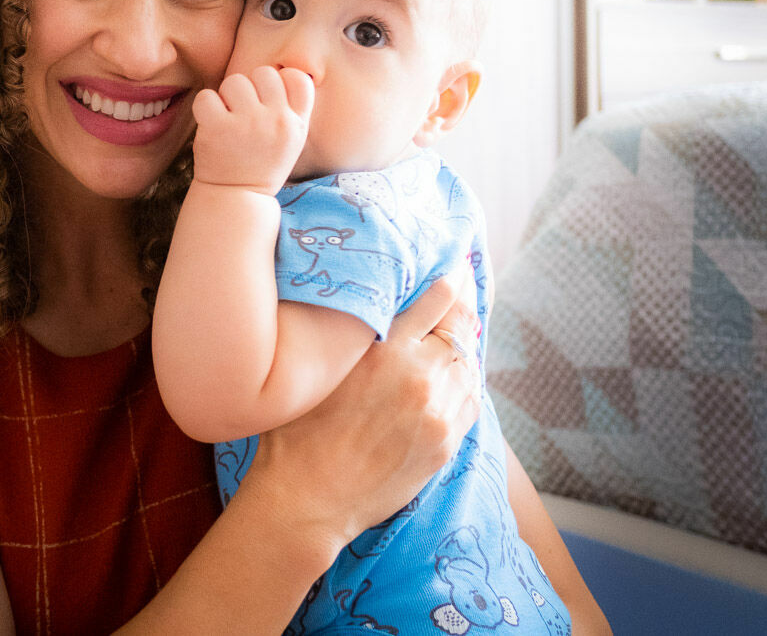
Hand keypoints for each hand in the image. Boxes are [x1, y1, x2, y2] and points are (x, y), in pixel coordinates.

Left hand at [191, 66, 313, 193]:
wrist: (237, 197)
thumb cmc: (262, 164)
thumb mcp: (291, 141)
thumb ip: (292, 108)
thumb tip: (283, 70)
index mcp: (297, 123)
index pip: (297, 77)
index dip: (279, 82)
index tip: (268, 99)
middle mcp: (277, 120)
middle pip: (263, 73)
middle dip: (250, 88)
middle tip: (243, 112)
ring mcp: (248, 123)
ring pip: (234, 81)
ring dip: (226, 96)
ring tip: (227, 119)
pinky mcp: (218, 127)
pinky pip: (207, 95)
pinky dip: (205, 107)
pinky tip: (211, 124)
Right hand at [241, 271, 480, 551]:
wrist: (307, 499)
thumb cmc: (297, 430)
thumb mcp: (317, 367)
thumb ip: (348, 332)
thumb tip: (363, 300)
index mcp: (383, 350)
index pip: (436, 302)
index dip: (452, 281)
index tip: (456, 268)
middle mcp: (418, 377)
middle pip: (459, 331)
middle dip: (459, 313)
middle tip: (457, 297)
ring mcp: (436, 413)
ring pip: (468, 367)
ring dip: (461, 353)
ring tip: (450, 343)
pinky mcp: (445, 445)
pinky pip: (470, 404)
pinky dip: (464, 387)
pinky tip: (450, 382)